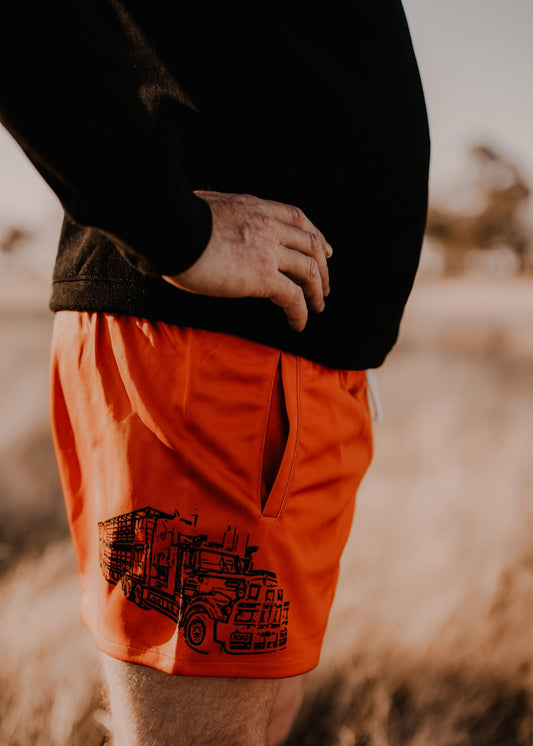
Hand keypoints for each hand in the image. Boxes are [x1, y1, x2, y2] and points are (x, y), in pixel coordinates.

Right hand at [163, 191, 331, 330]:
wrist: (170, 228)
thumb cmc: (172, 222)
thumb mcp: (203, 208)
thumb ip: (218, 220)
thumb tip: (206, 231)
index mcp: (254, 207)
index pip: (296, 217)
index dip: (315, 234)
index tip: (324, 249)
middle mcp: (267, 226)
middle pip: (311, 244)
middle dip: (323, 266)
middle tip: (325, 285)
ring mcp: (268, 250)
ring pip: (309, 271)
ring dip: (318, 290)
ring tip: (318, 307)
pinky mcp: (263, 276)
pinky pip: (293, 297)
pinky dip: (300, 313)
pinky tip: (299, 324)